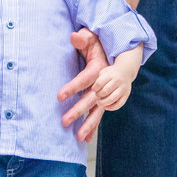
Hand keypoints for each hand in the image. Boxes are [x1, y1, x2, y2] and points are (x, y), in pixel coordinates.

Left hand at [59, 28, 108, 142]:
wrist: (117, 54)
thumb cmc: (98, 45)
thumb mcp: (91, 38)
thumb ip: (83, 38)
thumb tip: (74, 37)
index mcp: (100, 69)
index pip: (85, 79)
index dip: (73, 87)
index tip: (59, 97)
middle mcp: (104, 84)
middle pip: (91, 99)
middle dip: (78, 111)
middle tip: (64, 122)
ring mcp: (106, 93)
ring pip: (97, 111)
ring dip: (88, 125)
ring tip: (78, 138)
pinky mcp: (104, 100)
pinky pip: (99, 114)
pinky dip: (93, 127)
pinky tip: (86, 138)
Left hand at [91, 65, 132, 110]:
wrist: (126, 71)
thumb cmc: (111, 73)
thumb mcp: (104, 72)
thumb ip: (98, 80)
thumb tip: (94, 92)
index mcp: (110, 75)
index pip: (99, 83)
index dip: (94, 88)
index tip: (94, 89)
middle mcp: (117, 81)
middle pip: (105, 91)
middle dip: (98, 95)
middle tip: (97, 95)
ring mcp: (123, 89)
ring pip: (112, 99)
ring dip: (103, 103)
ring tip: (99, 102)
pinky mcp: (126, 95)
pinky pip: (119, 104)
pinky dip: (112, 108)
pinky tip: (106, 107)